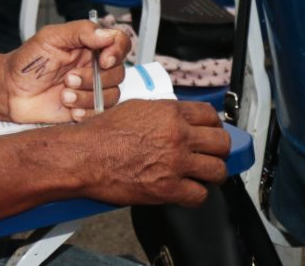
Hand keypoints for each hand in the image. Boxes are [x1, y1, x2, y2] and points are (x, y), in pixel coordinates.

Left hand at [3, 20, 129, 123]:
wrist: (10, 90)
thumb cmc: (27, 62)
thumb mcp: (50, 37)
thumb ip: (80, 31)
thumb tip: (107, 34)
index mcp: (88, 46)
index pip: (119, 43)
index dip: (118, 52)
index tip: (103, 60)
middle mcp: (93, 67)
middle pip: (118, 72)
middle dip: (94, 79)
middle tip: (69, 79)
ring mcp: (91, 89)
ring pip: (111, 95)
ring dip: (88, 96)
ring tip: (64, 94)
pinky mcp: (86, 108)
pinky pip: (102, 113)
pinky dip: (88, 112)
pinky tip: (70, 109)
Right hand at [75, 100, 230, 206]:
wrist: (83, 156)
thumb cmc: (99, 134)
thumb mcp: (133, 109)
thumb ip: (160, 113)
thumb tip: (174, 119)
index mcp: (168, 113)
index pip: (210, 116)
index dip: (213, 125)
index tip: (210, 131)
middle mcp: (177, 135)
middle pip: (221, 143)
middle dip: (218, 149)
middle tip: (210, 154)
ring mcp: (176, 162)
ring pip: (218, 170)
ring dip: (211, 173)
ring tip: (202, 174)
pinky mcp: (169, 188)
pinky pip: (200, 195)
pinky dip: (195, 194)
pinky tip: (186, 190)